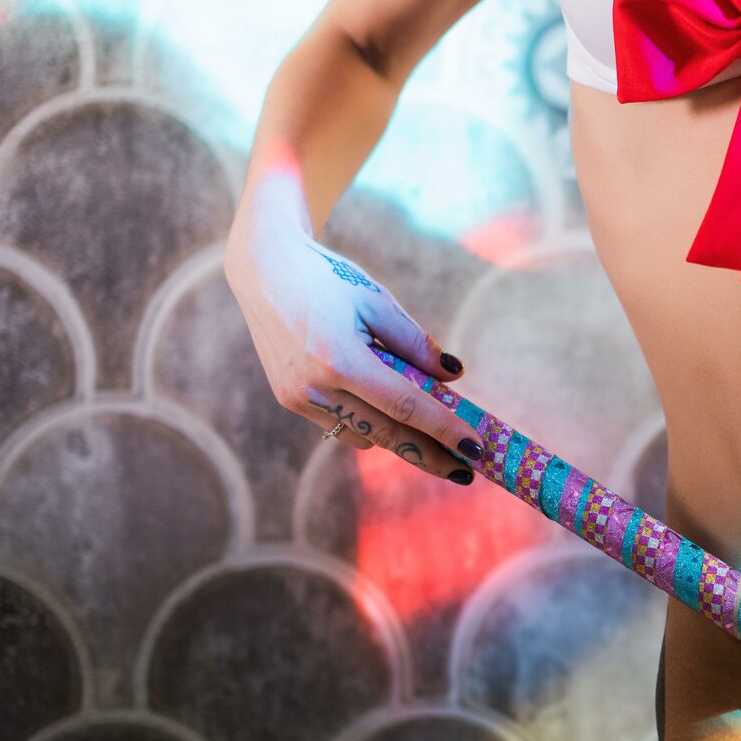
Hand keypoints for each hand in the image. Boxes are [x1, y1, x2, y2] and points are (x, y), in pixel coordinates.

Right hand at [222, 225, 485, 483]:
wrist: (263, 269)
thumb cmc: (327, 280)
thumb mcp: (378, 301)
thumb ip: (416, 344)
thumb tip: (452, 377)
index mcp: (340, 359)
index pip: (405, 406)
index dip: (444, 430)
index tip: (476, 449)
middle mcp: (315, 387)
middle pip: (387, 435)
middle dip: (431, 456)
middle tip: (469, 471)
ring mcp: (297, 398)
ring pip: (364, 435)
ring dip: (400, 439)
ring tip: (435, 435)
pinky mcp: (289, 400)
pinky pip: (341, 425)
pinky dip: (369, 424)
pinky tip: (389, 413)